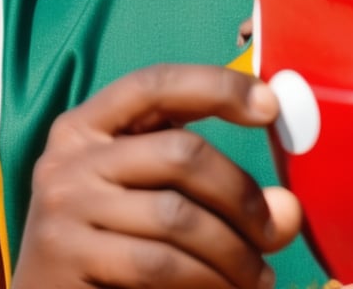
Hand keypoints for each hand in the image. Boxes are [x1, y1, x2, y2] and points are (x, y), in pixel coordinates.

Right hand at [12, 64, 301, 288]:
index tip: (271, 106)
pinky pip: (158, 264)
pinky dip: (205, 280)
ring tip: (257, 275)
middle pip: (181, 152)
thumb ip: (219, 189)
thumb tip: (288, 209)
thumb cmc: (112, 239)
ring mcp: (64, 207)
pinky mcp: (66, 259)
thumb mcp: (156, 194)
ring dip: (232, 251)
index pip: (158, 83)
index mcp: (90, 122)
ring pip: (176, 216)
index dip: (218, 86)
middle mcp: (70, 156)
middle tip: (275, 229)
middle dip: (241, 193)